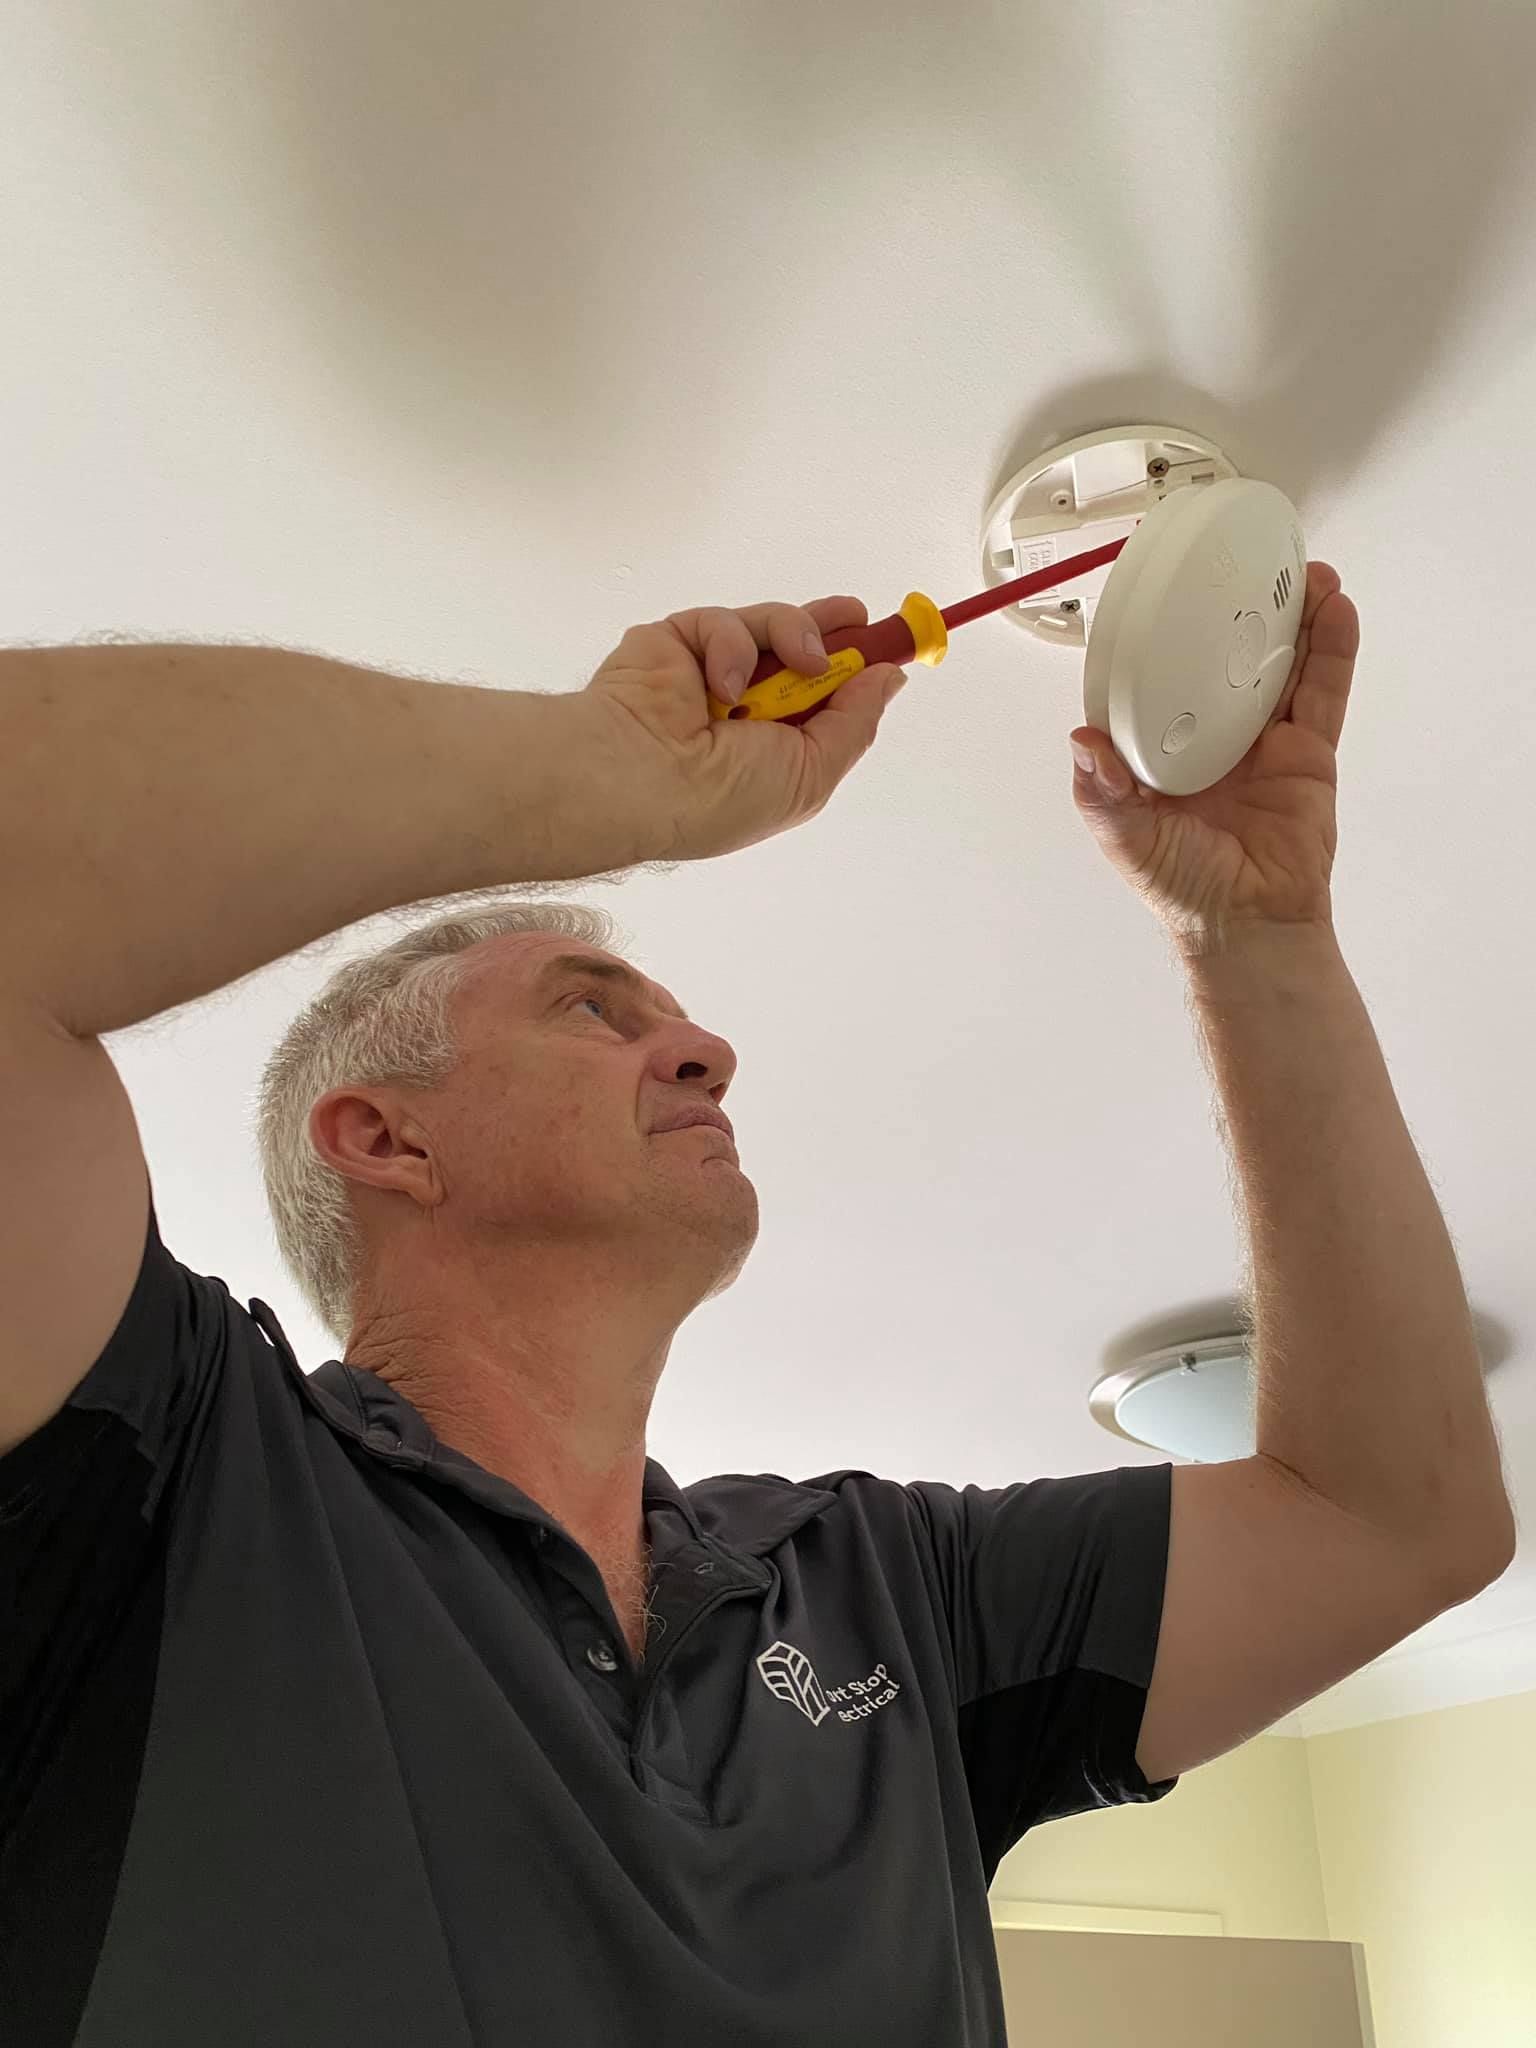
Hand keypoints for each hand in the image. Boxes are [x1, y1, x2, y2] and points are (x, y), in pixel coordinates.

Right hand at [579, 596, 905, 862]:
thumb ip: (854, 723)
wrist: (640, 776)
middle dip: (831, 631)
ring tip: (799, 661)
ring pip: (768, 627)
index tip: (888, 645)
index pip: (822, 697)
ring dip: (792, 638)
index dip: (855, 669)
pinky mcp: (674, 642)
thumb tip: (890, 679)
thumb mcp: (812, 774)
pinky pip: (722, 623)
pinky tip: (722, 685)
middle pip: (798, 650)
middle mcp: (743, 709)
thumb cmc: (720, 797)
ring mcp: (706, 672)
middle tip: (856, 617)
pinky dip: (731, 648)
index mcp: (773, 747)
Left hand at [1069, 563, 1360, 948]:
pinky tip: (1335, 612)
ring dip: (1293, 618)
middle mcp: (1213, 736)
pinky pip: (1322, 693)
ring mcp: (1265, 742)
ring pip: (1282, 665)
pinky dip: (1332, 652)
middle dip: (1239, 612)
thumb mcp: (1127, 837)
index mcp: (1164, 748)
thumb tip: (1084, 742)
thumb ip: (1104, 792)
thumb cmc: (1183, 889)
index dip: (1166, 636)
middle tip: (1247, 564)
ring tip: (1302, 573)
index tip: (1170, 589)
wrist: (1248, 927)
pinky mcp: (1308, 754)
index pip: (1161, 679)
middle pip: (1228, 658)